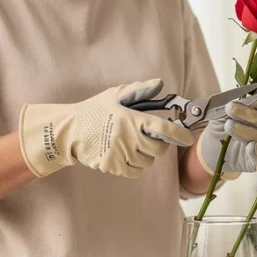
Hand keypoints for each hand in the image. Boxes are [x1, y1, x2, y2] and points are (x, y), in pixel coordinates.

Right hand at [19, 79, 194, 177]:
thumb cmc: (94, 110)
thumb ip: (139, 90)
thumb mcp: (115, 95)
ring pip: (147, 162)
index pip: (163, 128)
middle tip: (151, 139)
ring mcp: (120, 153)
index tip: (188, 138)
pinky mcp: (112, 166)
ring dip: (145, 155)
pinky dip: (135, 166)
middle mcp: (128, 137)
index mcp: (131, 118)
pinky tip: (126, 155)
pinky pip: (135, 172)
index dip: (180, 135)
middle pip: (158, 149)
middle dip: (159, 144)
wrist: (68, 130)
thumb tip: (160, 84)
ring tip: (133, 145)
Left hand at [197, 95, 256, 177]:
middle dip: (248, 114)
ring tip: (229, 126)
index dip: (253, 102)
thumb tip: (235, 98)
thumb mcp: (221, 113)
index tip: (236, 101)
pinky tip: (250, 146)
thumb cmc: (221, 128)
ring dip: (247, 131)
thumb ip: (229, 105)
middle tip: (230, 109)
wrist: (212, 150)